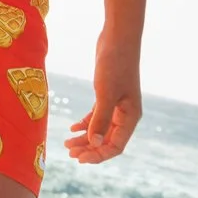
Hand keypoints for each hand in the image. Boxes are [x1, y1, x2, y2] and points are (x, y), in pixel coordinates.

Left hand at [66, 35, 141, 163]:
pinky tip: (72, 128)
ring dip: (85, 138)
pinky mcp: (107, 95)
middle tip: (70, 153)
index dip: (99, 155)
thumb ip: (100, 119)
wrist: (118, 38)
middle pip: (107, 140)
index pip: (116, 146)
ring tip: (68, 144)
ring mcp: (117, 105)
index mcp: (130, 117)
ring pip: (100, 129)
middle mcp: (126, 114)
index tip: (80, 159)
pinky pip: (97, 116)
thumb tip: (94, 144)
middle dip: (89, 148)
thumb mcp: (105, 93)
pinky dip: (86, 123)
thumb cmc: (115, 65)